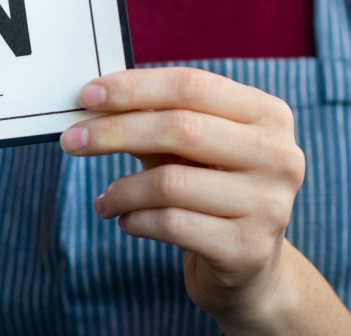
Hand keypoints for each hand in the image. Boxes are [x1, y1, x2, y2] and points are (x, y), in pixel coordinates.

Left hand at [59, 66, 318, 330]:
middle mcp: (279, 156)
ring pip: (170, 182)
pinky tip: (125, 220)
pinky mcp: (247, 249)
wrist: (249, 266)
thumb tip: (94, 98)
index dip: (134, 87)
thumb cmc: (209, 188)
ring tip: (105, 198)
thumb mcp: (189, 147)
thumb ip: (154, 117)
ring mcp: (269, 205)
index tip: (86, 95)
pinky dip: (135, 220)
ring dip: (122, 189)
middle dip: (114, 132)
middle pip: (180, 128)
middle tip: (71, 141)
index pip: (191, 85)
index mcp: (268, 115)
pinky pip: (171, 225)